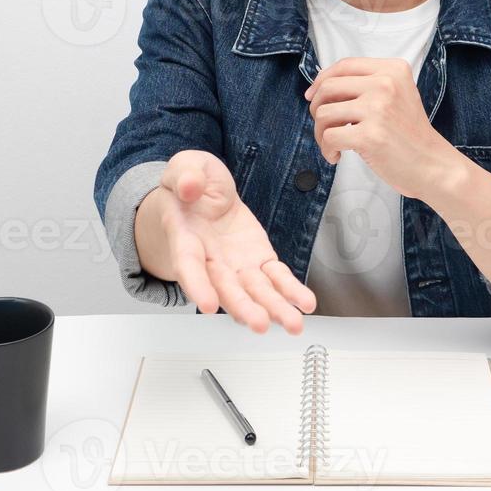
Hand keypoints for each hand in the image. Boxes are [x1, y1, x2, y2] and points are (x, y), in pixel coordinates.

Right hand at [158, 150, 316, 333]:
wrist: (205, 192)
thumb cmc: (190, 183)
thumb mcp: (184, 167)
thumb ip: (186, 175)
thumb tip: (190, 186)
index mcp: (186, 238)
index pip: (189, 265)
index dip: (197, 286)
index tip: (207, 305)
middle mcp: (210, 260)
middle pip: (226, 289)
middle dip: (244, 308)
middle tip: (260, 324)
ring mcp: (236, 264)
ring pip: (255, 291)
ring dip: (273, 308)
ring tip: (293, 324)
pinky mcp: (259, 260)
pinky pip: (276, 277)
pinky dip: (291, 291)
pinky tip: (305, 303)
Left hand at [303, 57, 461, 199]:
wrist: (433, 165)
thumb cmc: (409, 135)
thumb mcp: (397, 95)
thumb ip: (366, 85)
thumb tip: (319, 87)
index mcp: (392, 70)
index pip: (344, 65)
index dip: (321, 79)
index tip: (312, 95)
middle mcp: (385, 84)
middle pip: (328, 87)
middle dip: (317, 108)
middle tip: (325, 126)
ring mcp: (378, 109)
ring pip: (323, 113)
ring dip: (320, 133)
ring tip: (335, 145)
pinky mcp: (370, 136)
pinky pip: (328, 137)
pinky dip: (327, 150)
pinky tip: (338, 156)